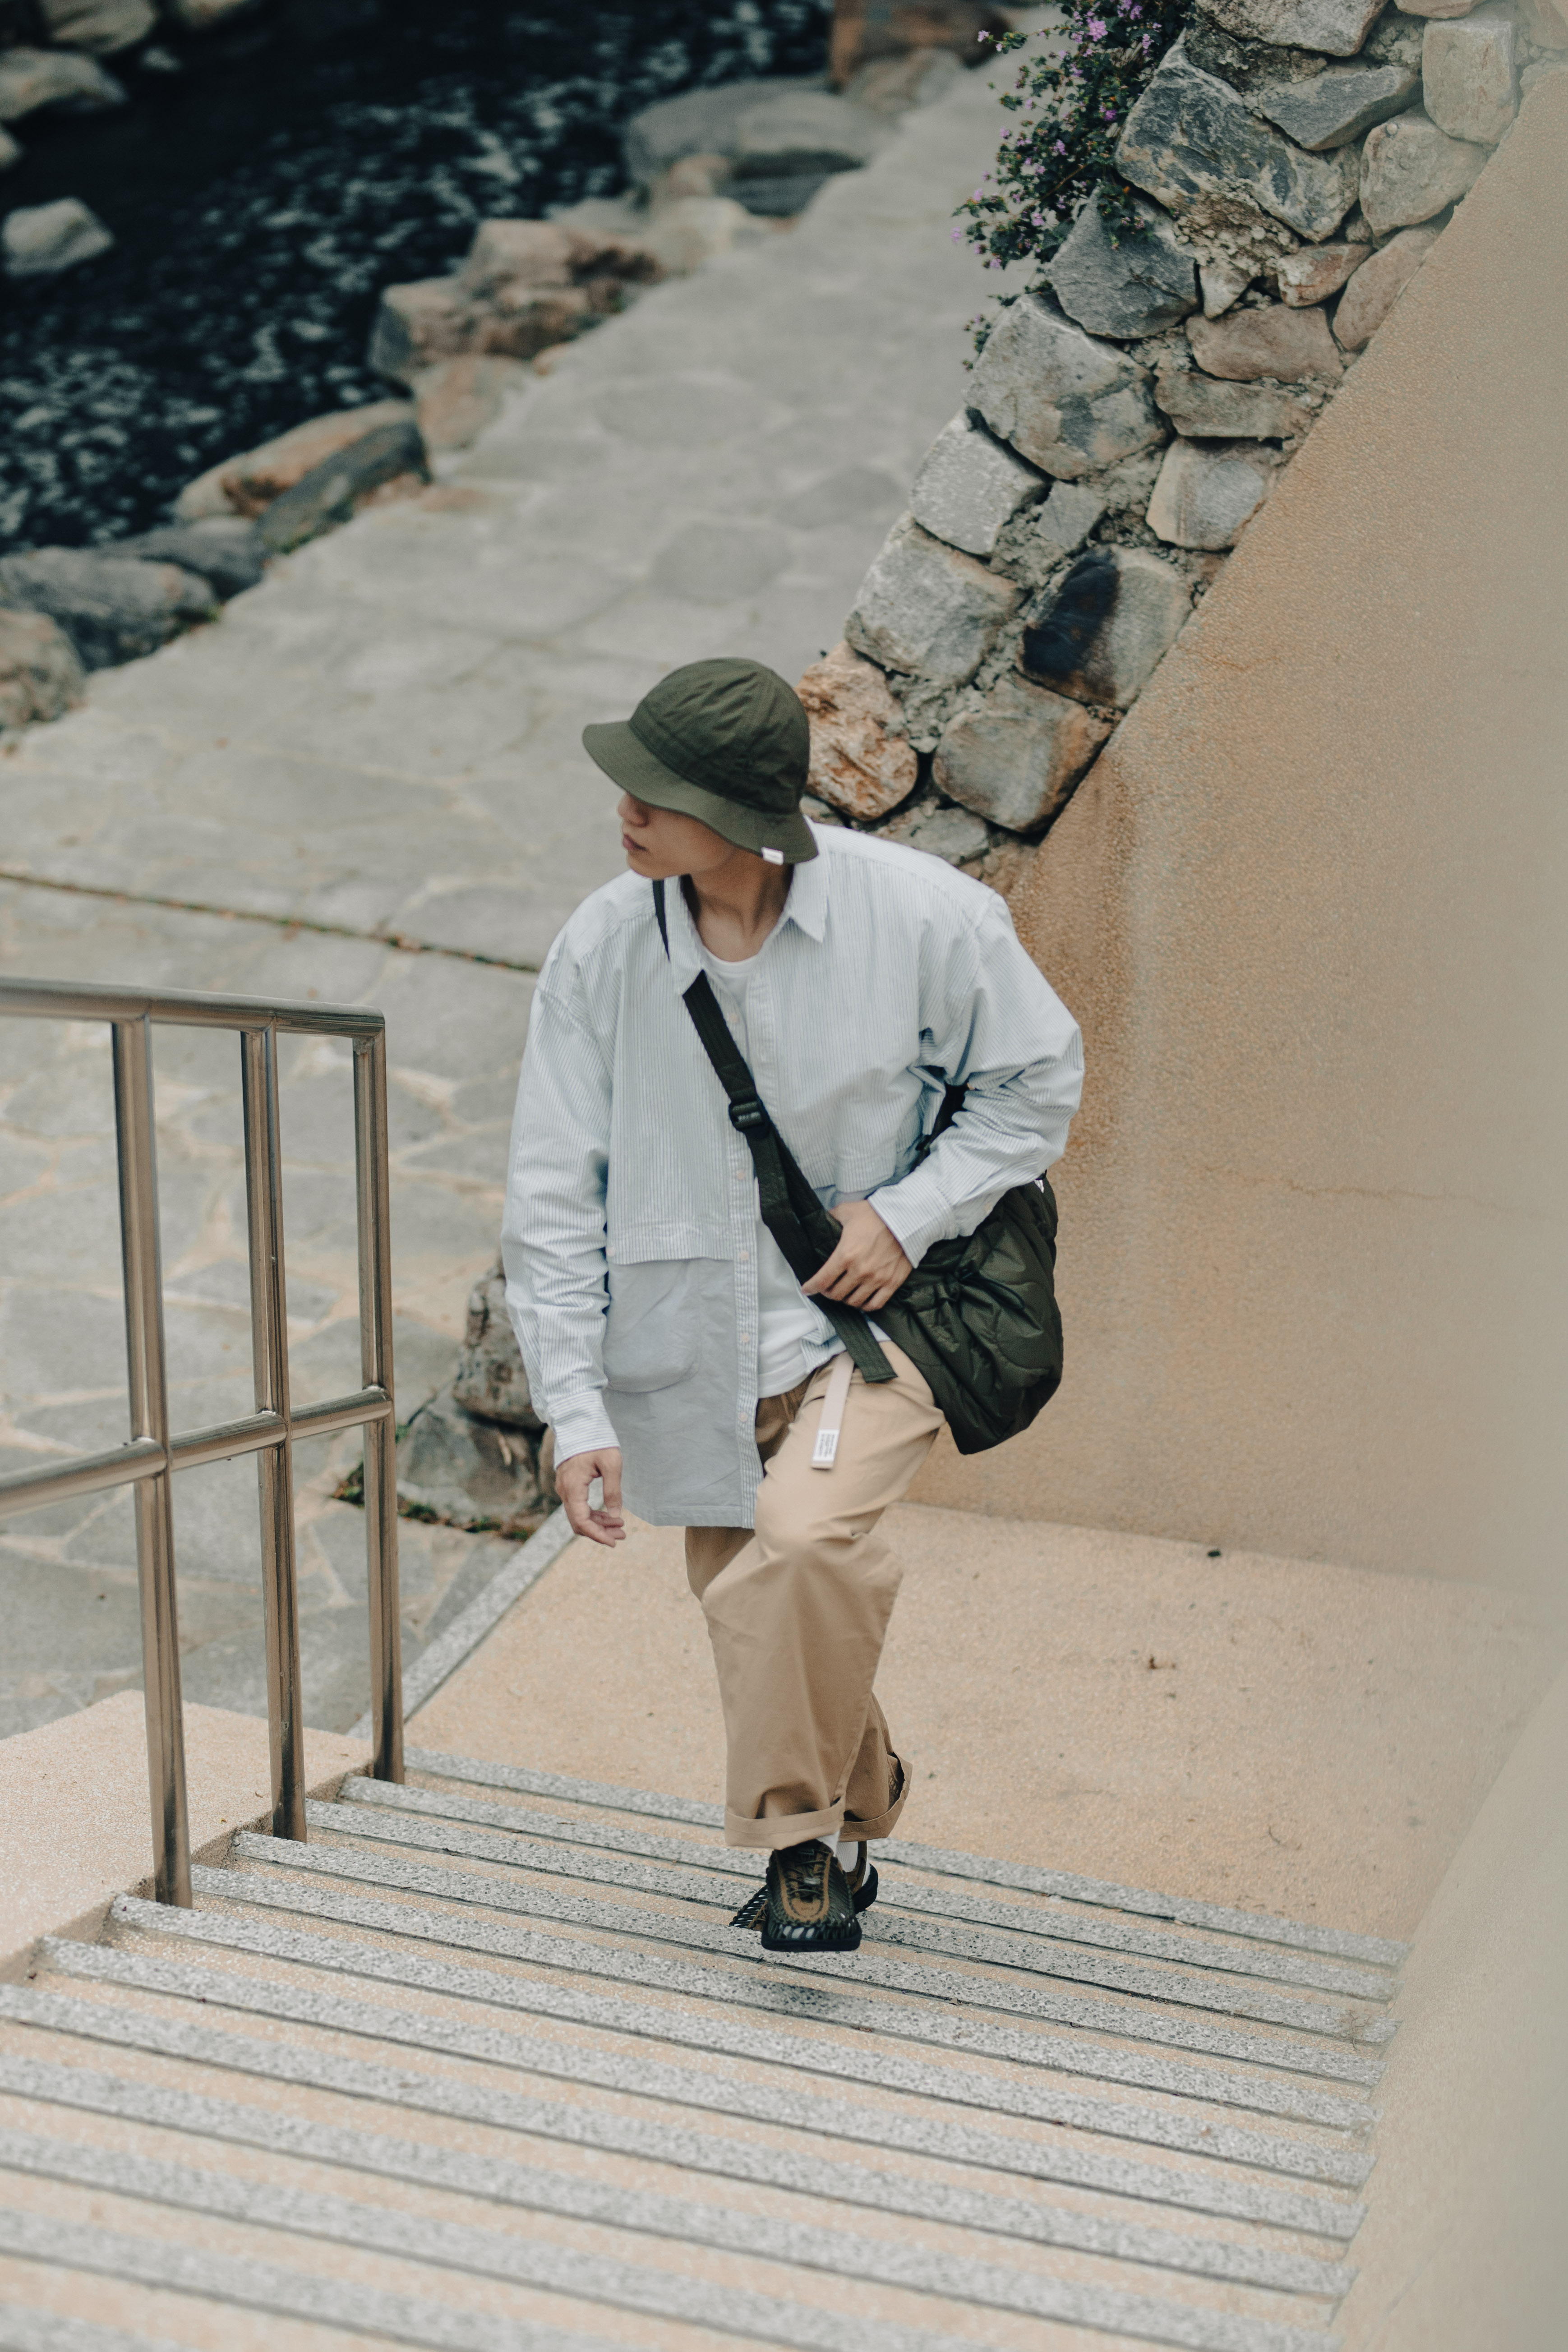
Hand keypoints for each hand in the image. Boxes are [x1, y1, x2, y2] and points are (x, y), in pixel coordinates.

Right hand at [555, 1447, 625, 1545]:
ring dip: (598, 1523)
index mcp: (573, 1487)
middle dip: (600, 1532)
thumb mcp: (612, 1464)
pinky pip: (578, 1506)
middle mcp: (565, 1490)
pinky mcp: (569, 1485)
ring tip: (620, 1526)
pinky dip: (593, 1513)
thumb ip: (613, 1491)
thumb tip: (615, 1516)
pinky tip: (609, 1515)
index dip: (597, 1535)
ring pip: (579, 1515)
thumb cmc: (597, 1440)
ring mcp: (565, 1488)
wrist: (579, 1422)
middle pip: (579, 1522)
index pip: (581, 1521)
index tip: (613, 1542)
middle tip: (622, 1534)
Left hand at [802, 1199, 911, 1313]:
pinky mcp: (892, 1282)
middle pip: (836, 1294)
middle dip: (828, 1293)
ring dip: (845, 1299)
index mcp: (845, 1255)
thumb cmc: (876, 1214)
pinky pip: (876, 1304)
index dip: (811, 1288)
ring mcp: (877, 1279)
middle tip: (827, 1288)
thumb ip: (830, 1218)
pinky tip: (861, 1301)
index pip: (822, 1280)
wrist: (906, 1217)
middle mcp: (860, 1271)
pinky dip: (865, 1306)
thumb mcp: (847, 1211)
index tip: (807, 1289)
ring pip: (854, 1302)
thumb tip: (819, 1221)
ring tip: (844, 1293)